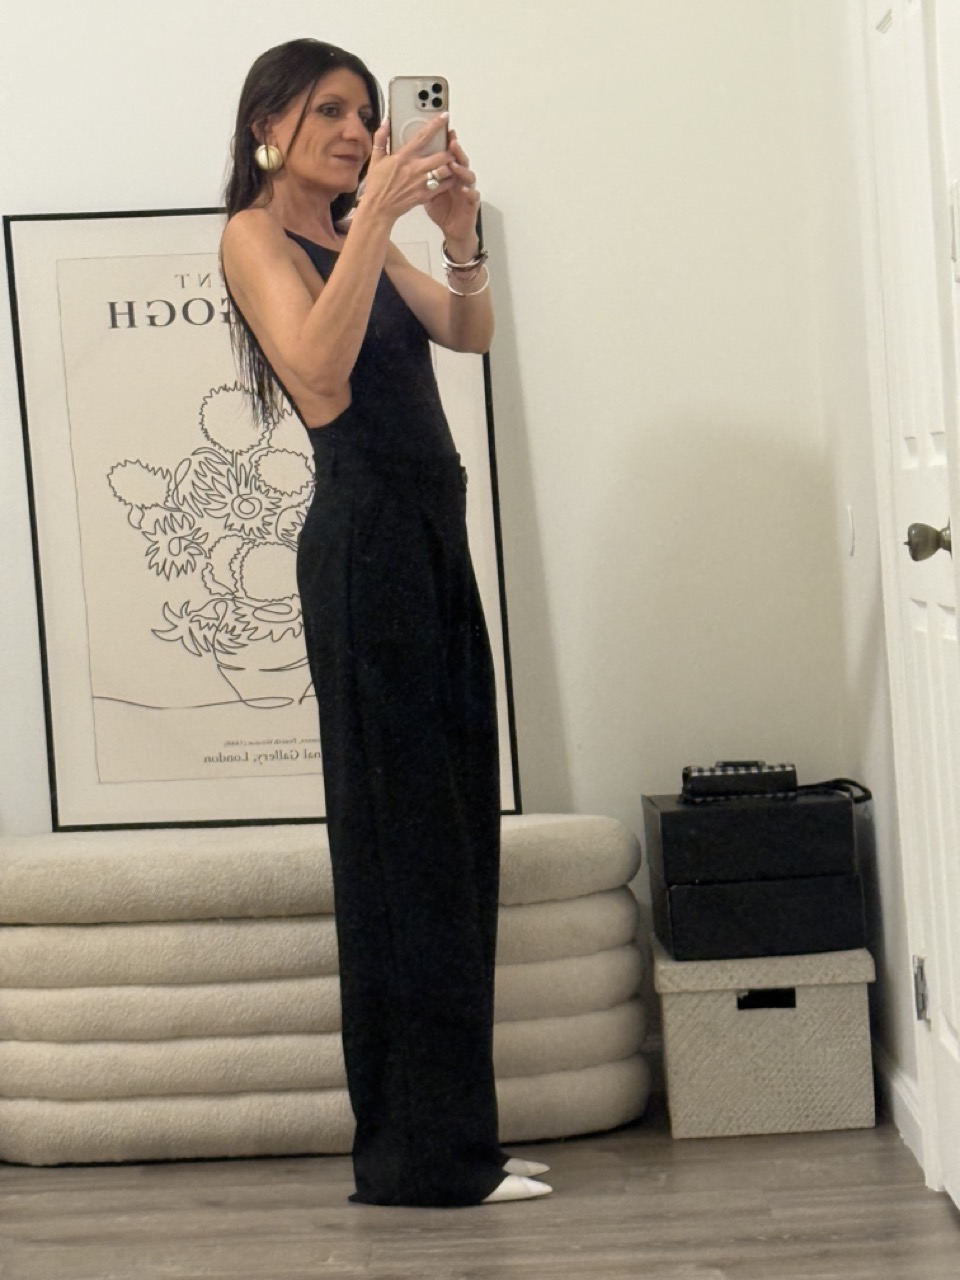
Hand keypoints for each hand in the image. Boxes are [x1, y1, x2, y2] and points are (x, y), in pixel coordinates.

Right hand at [360, 116, 455, 221]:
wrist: (379, 208)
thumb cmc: (377, 185)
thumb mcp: (376, 159)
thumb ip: (381, 139)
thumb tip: (385, 123)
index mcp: (404, 156)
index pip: (423, 136)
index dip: (436, 125)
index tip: (445, 117)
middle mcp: (415, 168)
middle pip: (442, 155)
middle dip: (449, 151)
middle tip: (450, 148)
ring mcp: (421, 182)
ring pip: (445, 170)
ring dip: (450, 166)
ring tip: (450, 163)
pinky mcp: (425, 195)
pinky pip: (443, 186)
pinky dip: (448, 181)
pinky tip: (447, 178)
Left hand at [423, 130, 480, 244]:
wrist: (453, 228)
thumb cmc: (441, 208)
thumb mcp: (427, 189)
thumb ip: (421, 174)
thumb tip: (406, 160)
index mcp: (449, 173)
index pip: (449, 154)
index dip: (448, 142)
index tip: (444, 130)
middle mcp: (460, 178)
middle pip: (460, 160)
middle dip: (456, 151)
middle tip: (451, 142)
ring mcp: (467, 189)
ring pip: (468, 175)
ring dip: (462, 169)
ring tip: (455, 164)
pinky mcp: (471, 203)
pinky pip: (473, 196)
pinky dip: (470, 192)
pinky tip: (464, 189)